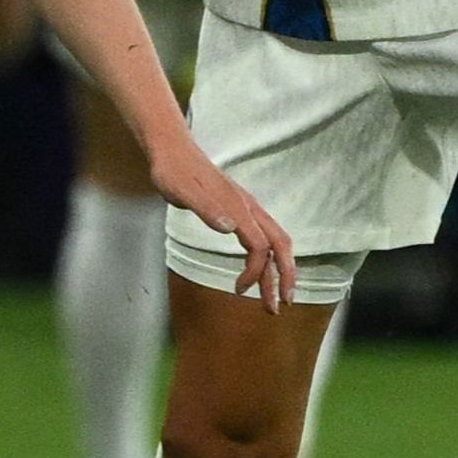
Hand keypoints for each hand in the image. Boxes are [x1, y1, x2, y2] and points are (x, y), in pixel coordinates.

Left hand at [146, 137, 295, 311]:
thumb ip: (205, 208)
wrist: (172, 151)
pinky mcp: (239, 210)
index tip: (239, 290)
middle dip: (284, 276)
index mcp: (238, 207)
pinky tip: (261, 271)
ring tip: (274, 298)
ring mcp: (246, 209)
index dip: (256, 271)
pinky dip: (267, 259)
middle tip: (281, 306)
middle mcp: (248, 208)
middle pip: (279, 245)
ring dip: (277, 271)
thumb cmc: (173, 171)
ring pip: (273, 242)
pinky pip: (262, 237)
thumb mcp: (181, 190)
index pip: (260, 246)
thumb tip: (229, 228)